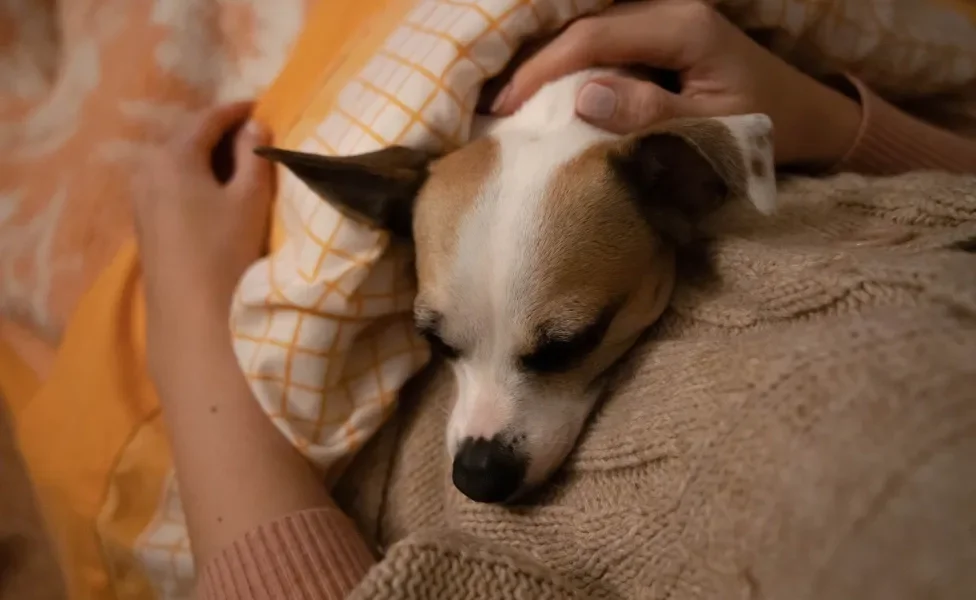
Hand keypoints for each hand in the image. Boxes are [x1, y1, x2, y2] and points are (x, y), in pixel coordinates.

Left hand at [132, 102, 272, 372]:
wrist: (191, 314)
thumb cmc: (225, 250)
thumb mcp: (249, 200)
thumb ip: (253, 158)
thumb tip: (255, 126)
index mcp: (173, 156)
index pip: (207, 120)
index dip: (236, 111)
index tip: (260, 106)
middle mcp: (148, 169)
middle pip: (187, 138)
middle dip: (219, 133)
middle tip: (252, 134)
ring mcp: (141, 198)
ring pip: (176, 162)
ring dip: (205, 157)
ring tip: (236, 163)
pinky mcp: (145, 223)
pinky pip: (170, 184)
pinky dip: (193, 178)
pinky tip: (213, 193)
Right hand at [492, 0, 861, 167]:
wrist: (810, 119)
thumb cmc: (767, 127)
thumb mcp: (712, 128)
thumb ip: (649, 114)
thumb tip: (582, 96)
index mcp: (682, 27)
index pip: (594, 36)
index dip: (544, 69)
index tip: (508, 107)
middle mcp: (671, 11)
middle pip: (587, 28)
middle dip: (538, 65)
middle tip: (499, 107)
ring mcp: (667, 21)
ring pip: (593, 35)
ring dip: (553, 67)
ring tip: (516, 103)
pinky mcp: (665, 37)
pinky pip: (609, 46)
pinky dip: (577, 70)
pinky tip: (555, 96)